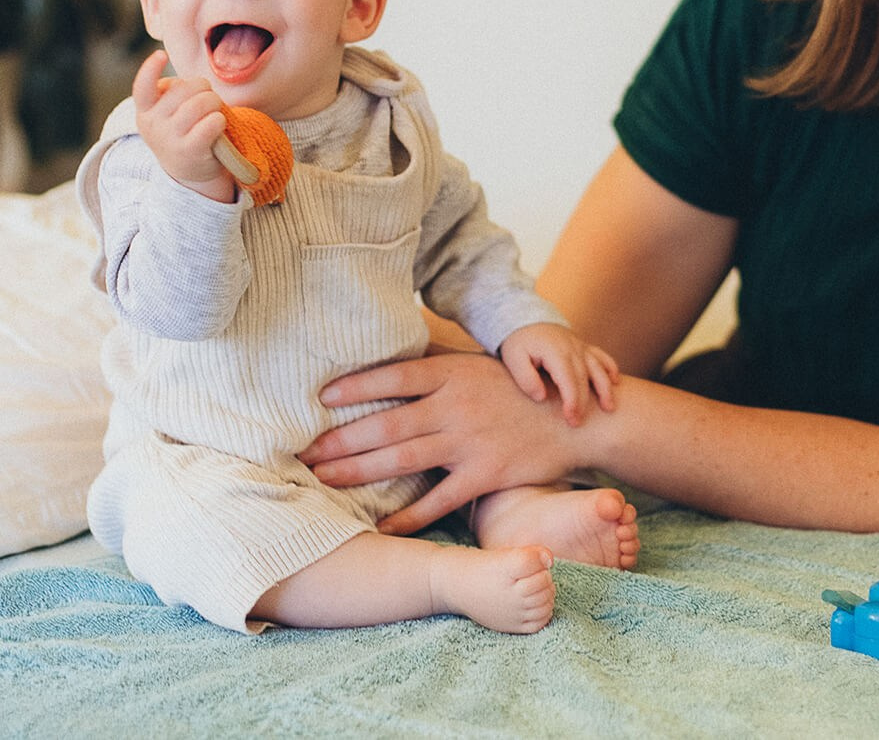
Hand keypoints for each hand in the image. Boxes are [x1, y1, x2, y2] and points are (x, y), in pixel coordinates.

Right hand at [130, 50, 238, 202]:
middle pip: (186, 89)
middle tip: (207, 99)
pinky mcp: (190, 151)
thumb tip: (184, 84)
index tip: (161, 54)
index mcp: (144, 111)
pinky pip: (213, 122)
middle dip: (204, 88)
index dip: (150, 69)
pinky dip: (220, 120)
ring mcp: (170, 139)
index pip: (142, 87)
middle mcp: (153, 124)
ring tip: (214, 111)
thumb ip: (168, 95)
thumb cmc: (181, 131)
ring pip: (202, 103)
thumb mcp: (165, 113)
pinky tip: (217, 126)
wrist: (188, 171)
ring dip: (215, 103)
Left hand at [299, 352, 586, 534]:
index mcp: (452, 375)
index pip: (394, 377)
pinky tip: (380, 527)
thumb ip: (437, 362)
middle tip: (302, 452)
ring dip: (358, 472)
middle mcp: (456, 407)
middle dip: (340, 440)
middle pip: (386, 424)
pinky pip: (439, 501)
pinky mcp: (486, 476)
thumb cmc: (519, 389)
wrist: (575, 419)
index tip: (319, 398)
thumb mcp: (478, 364)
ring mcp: (470, 443)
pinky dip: (408, 517)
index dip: (355, 387)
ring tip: (324, 481)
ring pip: (402, 460)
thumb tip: (392, 350)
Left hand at [498, 322, 618, 424]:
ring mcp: (579, 346)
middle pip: (583, 379)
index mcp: (555, 352)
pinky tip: (616, 381)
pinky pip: (600, 356)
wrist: (523, 318)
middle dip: (584, 403)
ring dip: (605, 388)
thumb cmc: (518, 342)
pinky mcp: (582, 346)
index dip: (572, 401)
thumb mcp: (513, 359)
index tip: (571, 418)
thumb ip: (525, 378)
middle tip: (578, 423)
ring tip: (610, 407)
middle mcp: (572, 348)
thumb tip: (541, 397)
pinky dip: (610, 367)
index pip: (568, 380)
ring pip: (598, 367)